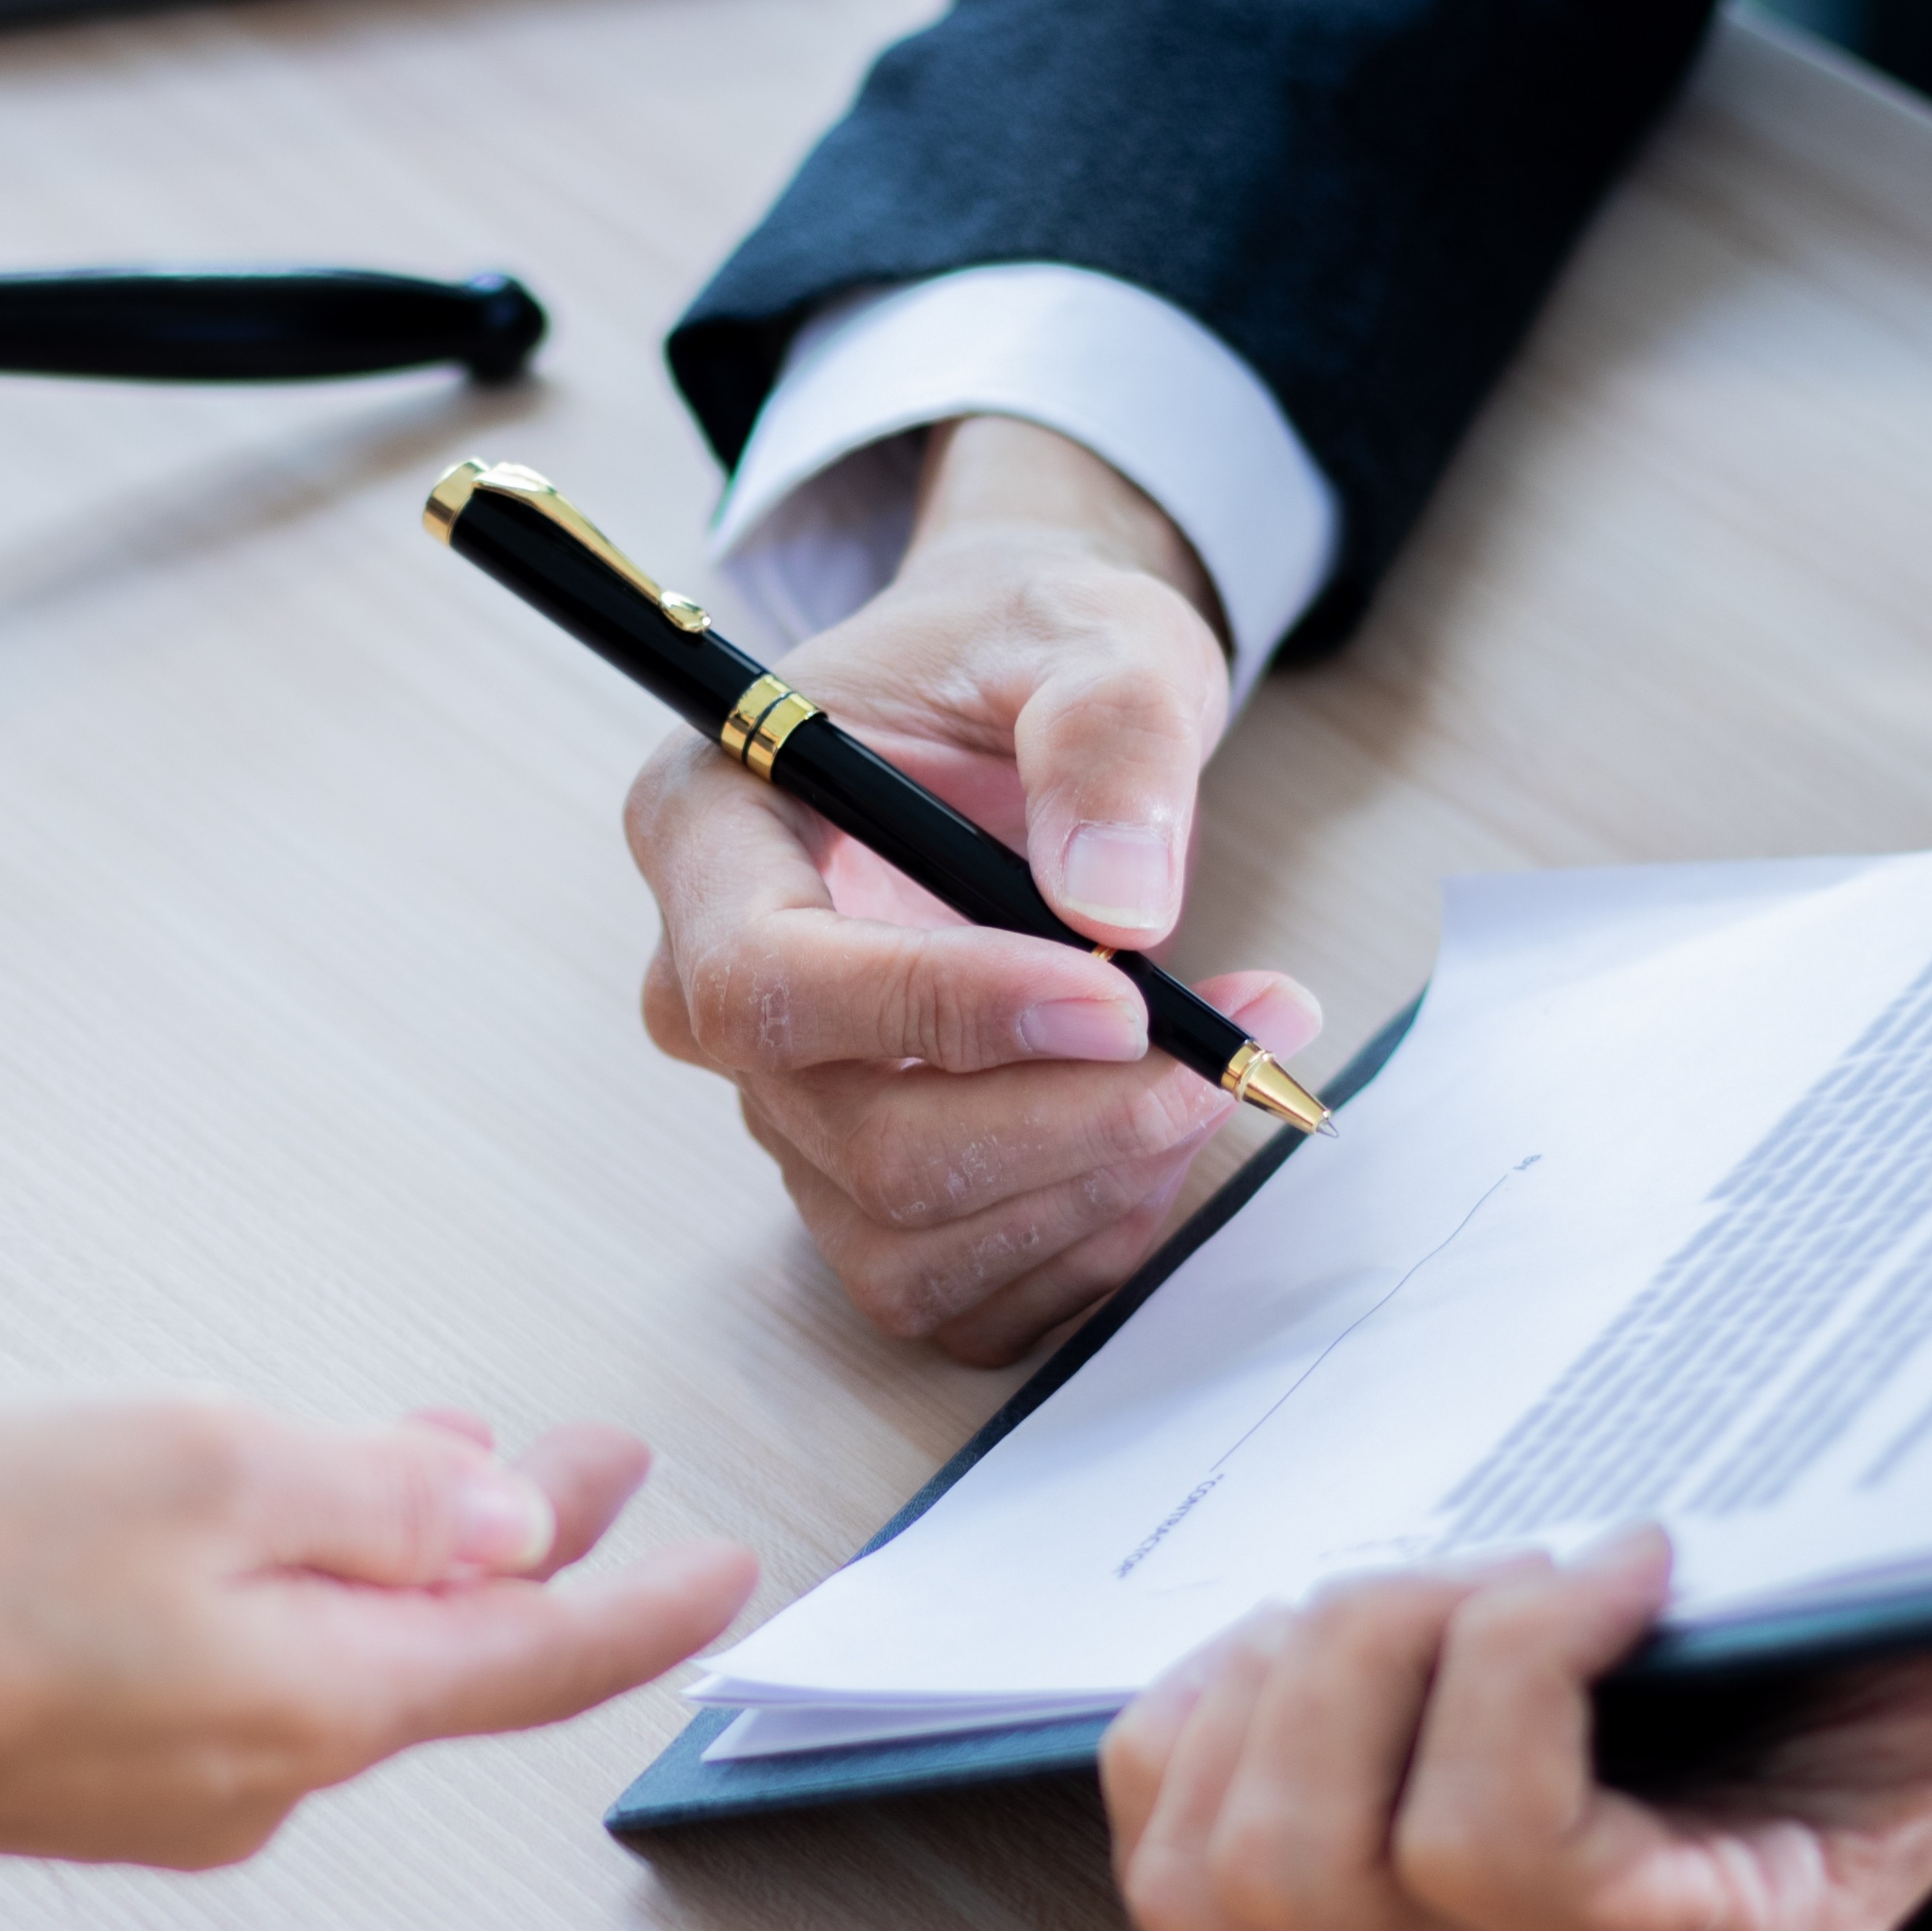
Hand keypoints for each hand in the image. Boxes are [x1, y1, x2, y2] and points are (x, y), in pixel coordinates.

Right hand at [0, 1399, 758, 1930]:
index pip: (544, 1657)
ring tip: (439, 1455)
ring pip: (343, 1654)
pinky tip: (271, 1527)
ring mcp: (180, 1780)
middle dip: (529, 1549)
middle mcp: (276, 1766)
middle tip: (593, 1460)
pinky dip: (294, 1589)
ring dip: (401, 1557)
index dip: (649, 1603)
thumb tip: (505, 1519)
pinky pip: (247, 1672)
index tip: (736, 1569)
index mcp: (330, 1695)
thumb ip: (377, 1495)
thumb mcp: (208, 1468)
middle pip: (450, 1652)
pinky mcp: (93, 1769)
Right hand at [629, 415, 1320, 1363]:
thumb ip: (1107, 735)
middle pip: (851, 1136)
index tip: (1118, 997)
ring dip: (1086, 1189)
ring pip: (903, 1241)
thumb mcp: (1087, 632)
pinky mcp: (860, 1190)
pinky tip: (1159, 1146)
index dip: (938, 1011)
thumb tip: (1122, 905)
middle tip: (1225, 1054)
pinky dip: (1077, 1250)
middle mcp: (708, 991)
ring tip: (1218, 1076)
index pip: (768, 980)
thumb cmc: (1020, 663)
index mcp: (707, 830)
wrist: (1013, 719)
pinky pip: (953, 1298)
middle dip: (1061, 1121)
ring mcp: (783, 1107)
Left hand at [1101, 1529, 1931, 1930]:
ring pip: (1222, 1872)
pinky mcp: (1300, 1878)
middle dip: (1373, 1663)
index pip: (1511, 1861)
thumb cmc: (1892, 1677)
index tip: (1624, 1547)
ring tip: (1399, 1586)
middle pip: (1323, 1871)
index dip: (1514, 1676)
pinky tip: (1318, 1630)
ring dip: (1279, 1686)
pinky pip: (1162, 1823)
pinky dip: (1204, 1710)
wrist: (1819, 1699)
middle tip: (1488, 1554)